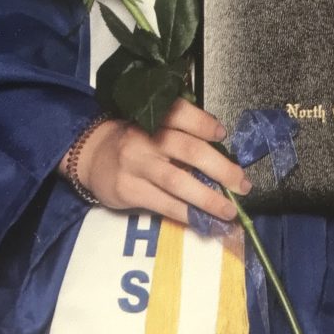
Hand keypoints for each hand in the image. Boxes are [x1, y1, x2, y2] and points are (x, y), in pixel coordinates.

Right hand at [66, 99, 250, 224]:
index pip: (181, 113)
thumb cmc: (133, 140)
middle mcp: (145, 138)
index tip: (222, 135)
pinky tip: (202, 220)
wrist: (92, 156)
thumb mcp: (151, 125)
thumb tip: (222, 155)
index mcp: (154, 117)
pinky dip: (186, 213)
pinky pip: (163, 204)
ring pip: (178, 181)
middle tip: (241, 184)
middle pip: (189, 150)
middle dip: (221, 168)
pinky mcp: (128, 190)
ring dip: (208, 198)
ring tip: (228, 210)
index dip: (204, 123)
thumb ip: (181, 133)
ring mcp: (135, 165)